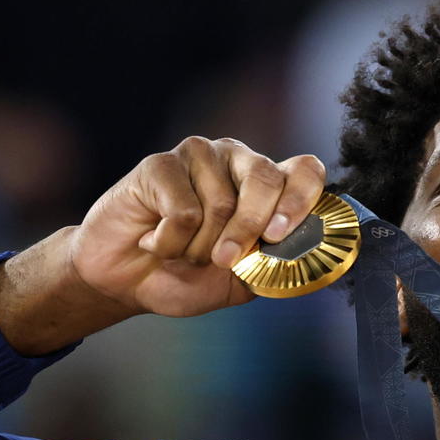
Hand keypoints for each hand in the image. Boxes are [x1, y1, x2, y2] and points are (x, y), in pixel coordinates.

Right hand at [0, 138, 327, 353]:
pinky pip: (183, 210)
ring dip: (199, 246)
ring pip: (221, 203)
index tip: (280, 234)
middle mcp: (238, 160)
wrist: (123, 282)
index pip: (305, 169)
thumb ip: (275, 267)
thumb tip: (316, 263)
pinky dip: (170, 241)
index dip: (301, 198)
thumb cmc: (185, 277)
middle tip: (224, 260)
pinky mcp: (161, 164)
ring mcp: (200, 156)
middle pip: (266, 179)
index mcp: (267, 184)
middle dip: (248, 230)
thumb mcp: (240, 282)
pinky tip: (154, 240)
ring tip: (180, 251)